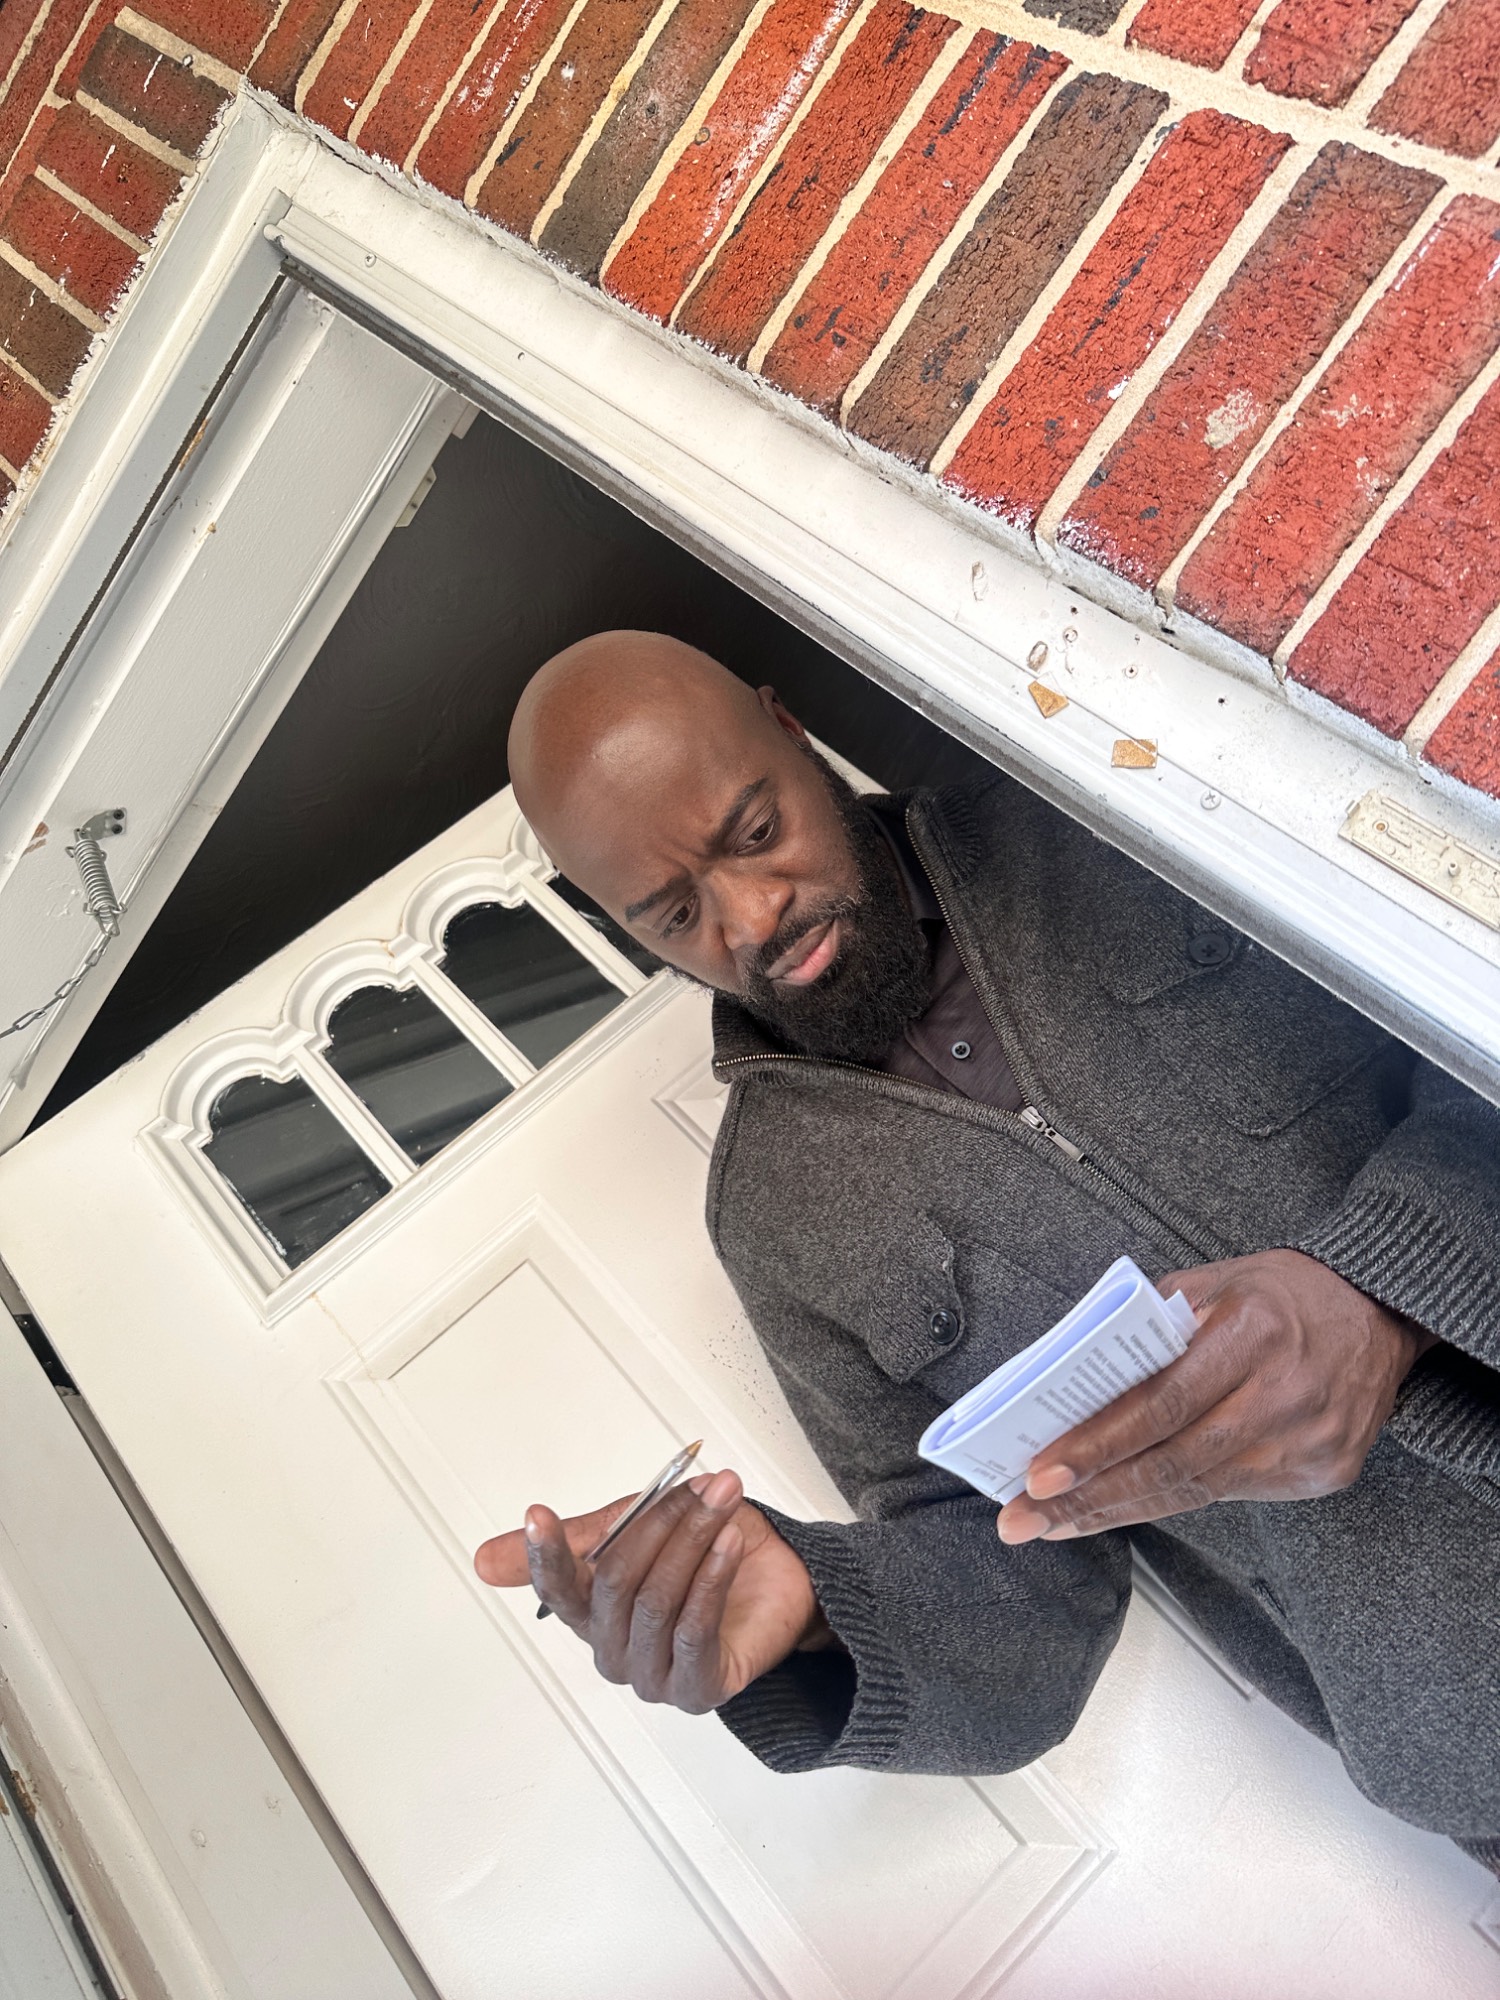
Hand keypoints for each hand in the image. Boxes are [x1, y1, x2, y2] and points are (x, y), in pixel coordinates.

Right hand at [474, 1469, 829, 1711]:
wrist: (778, 1576)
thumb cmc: (705, 1553)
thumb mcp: (638, 1528)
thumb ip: (578, 1539)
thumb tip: (485, 1559)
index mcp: (593, 1614)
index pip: (557, 1590)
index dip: (546, 1555)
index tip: (538, 1516)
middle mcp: (615, 1651)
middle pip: (617, 1583)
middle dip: (660, 1525)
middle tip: (701, 1487)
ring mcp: (654, 1676)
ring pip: (657, 1601)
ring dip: (694, 1541)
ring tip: (721, 1502)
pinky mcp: (699, 1689)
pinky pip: (694, 1630)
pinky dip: (712, 1578)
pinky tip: (728, 1544)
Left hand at [998, 1250, 1436, 1542]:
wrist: (1378, 1314)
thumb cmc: (1280, 1294)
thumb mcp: (1212, 1282)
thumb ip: (1147, 1327)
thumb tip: (1072, 1380)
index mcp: (1251, 1332)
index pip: (1159, 1403)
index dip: (1097, 1445)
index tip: (1040, 1476)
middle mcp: (1283, 1394)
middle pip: (1170, 1462)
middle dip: (1089, 1499)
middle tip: (1024, 1521)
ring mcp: (1308, 1443)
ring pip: (1195, 1491)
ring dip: (1118, 1510)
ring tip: (1057, 1524)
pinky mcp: (1323, 1474)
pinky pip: (1230, 1494)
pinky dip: (1171, 1501)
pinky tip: (1123, 1505)